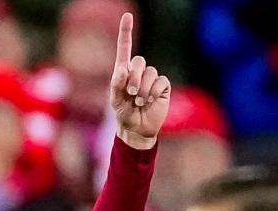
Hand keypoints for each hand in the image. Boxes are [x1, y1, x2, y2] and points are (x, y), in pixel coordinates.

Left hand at [109, 13, 170, 149]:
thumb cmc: (124, 113)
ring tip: (140, 101)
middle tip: (132, 93)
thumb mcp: (115, 100)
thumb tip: (123, 69)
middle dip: (134, 78)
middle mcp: (138, 72)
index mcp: (124, 72)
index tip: (128, 16)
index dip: (126, 32)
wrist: (137, 128)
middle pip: (139, 61)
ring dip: (144, 88)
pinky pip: (160, 81)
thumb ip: (116, 84)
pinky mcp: (163, 86)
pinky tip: (150, 101)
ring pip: (150, 72)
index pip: (125, 48)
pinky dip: (153, 92)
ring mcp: (152, 78)